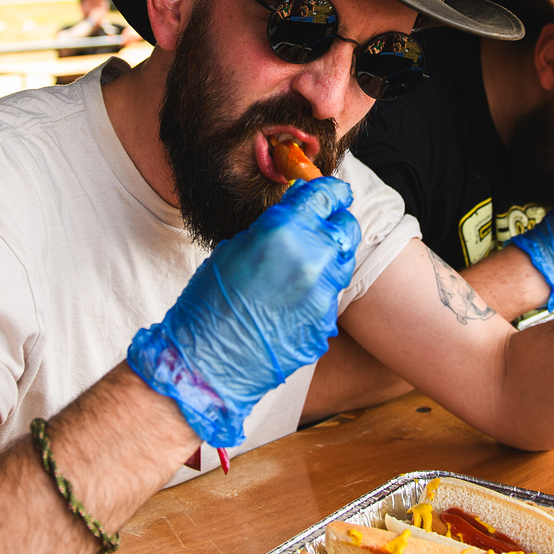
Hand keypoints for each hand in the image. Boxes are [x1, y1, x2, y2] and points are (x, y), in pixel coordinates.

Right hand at [126, 177, 358, 446]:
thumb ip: (275, 226)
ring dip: (331, 257)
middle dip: (337, 223)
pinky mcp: (326, 322)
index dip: (332, 191)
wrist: (207, 362)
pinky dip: (319, 293)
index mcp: (287, 229)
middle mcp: (314, 257)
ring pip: (344, 263)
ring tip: (306, 264)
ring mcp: (324, 293)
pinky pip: (331, 297)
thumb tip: (297, 211)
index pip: (328, 195)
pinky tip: (294, 300)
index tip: (334, 192)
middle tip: (325, 225)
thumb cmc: (209, 301)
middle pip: (346, 228)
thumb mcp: (236, 247)